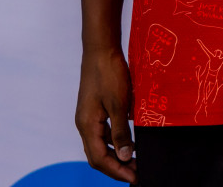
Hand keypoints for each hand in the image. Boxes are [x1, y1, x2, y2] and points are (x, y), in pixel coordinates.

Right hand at [76, 46, 136, 181]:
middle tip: (137, 173)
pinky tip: (130, 141)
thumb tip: (124, 156)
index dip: (116, 171)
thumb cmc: (108, 73)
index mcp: (87, 126)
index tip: (135, 178)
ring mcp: (89, 117)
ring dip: (117, 156)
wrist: (101, 49)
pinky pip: (104, 133)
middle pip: (97, 156)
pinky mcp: (96, 110)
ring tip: (136, 161)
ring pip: (101, 145)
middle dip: (116, 168)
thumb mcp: (118, 104)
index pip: (99, 159)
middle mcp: (85, 125)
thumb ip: (120, 132)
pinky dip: (116, 141)